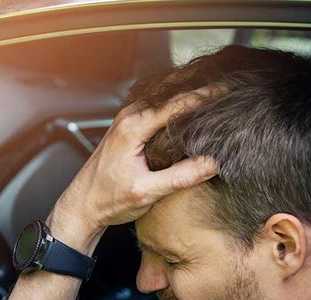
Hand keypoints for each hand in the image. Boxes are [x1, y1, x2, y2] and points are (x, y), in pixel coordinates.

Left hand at [52, 89, 218, 240]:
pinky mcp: (128, 126)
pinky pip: (156, 105)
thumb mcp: (146, 192)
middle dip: (199, 82)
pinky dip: (176, 100)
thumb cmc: (106, 200)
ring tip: (216, 88)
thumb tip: (212, 163)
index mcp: (132, 128)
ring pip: (163, 94)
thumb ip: (180, 177)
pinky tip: (191, 105)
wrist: (82, 206)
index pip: (176, 104)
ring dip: (188, 88)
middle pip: (170, 89)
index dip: (205, 96)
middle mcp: (128, 117)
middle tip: (227, 81)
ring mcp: (127, 119)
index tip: (228, 91)